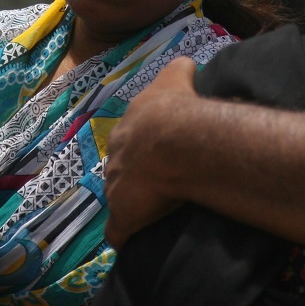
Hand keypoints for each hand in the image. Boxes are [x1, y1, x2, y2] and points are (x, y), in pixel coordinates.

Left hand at [104, 56, 199, 247]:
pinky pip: (119, 232)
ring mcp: (116, 188)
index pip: (130, 139)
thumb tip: (189, 64)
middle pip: (121, 168)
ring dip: (132, 204)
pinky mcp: (123, 216)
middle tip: (158, 182)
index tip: (159, 152)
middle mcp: (115, 157)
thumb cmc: (177, 108)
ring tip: (152, 211)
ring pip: (119, 198)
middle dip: (134, 175)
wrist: (174, 140)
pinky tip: (135, 241)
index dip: (144, 147)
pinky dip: (125, 236)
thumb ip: (179, 68)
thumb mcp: (177, 75)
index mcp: (127, 128)